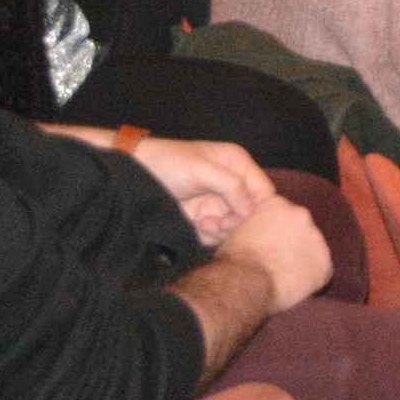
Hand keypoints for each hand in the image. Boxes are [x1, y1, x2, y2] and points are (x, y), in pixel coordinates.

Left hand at [132, 136, 272, 244]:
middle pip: (250, 213)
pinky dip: (209, 235)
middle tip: (219, 223)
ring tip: (203, 223)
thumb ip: (232, 186)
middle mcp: (232, 185)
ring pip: (234, 227)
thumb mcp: (202, 169)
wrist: (135, 174)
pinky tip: (197, 226)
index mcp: (238, 165)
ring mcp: (217, 203)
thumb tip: (252, 210)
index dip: (258, 208)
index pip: (264, 191)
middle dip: (236, 222)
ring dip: (221, 230)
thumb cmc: (169, 163)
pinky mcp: (203, 219)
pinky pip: (216, 234)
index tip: (241, 219)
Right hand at [217, 193, 330, 311]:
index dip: (275, 232)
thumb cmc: (234, 259)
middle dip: (291, 243)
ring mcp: (317, 239)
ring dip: (302, 259)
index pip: (282, 214)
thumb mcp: (235, 232)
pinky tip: (295, 288)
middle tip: (277, 261)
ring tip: (285, 276)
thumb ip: (251, 226)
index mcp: (277, 203)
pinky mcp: (325, 265)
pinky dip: (311, 279)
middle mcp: (302, 215)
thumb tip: (250, 229)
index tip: (268, 245)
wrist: (246, 281)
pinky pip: (321, 272)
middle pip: (300, 228)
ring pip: (312, 249)